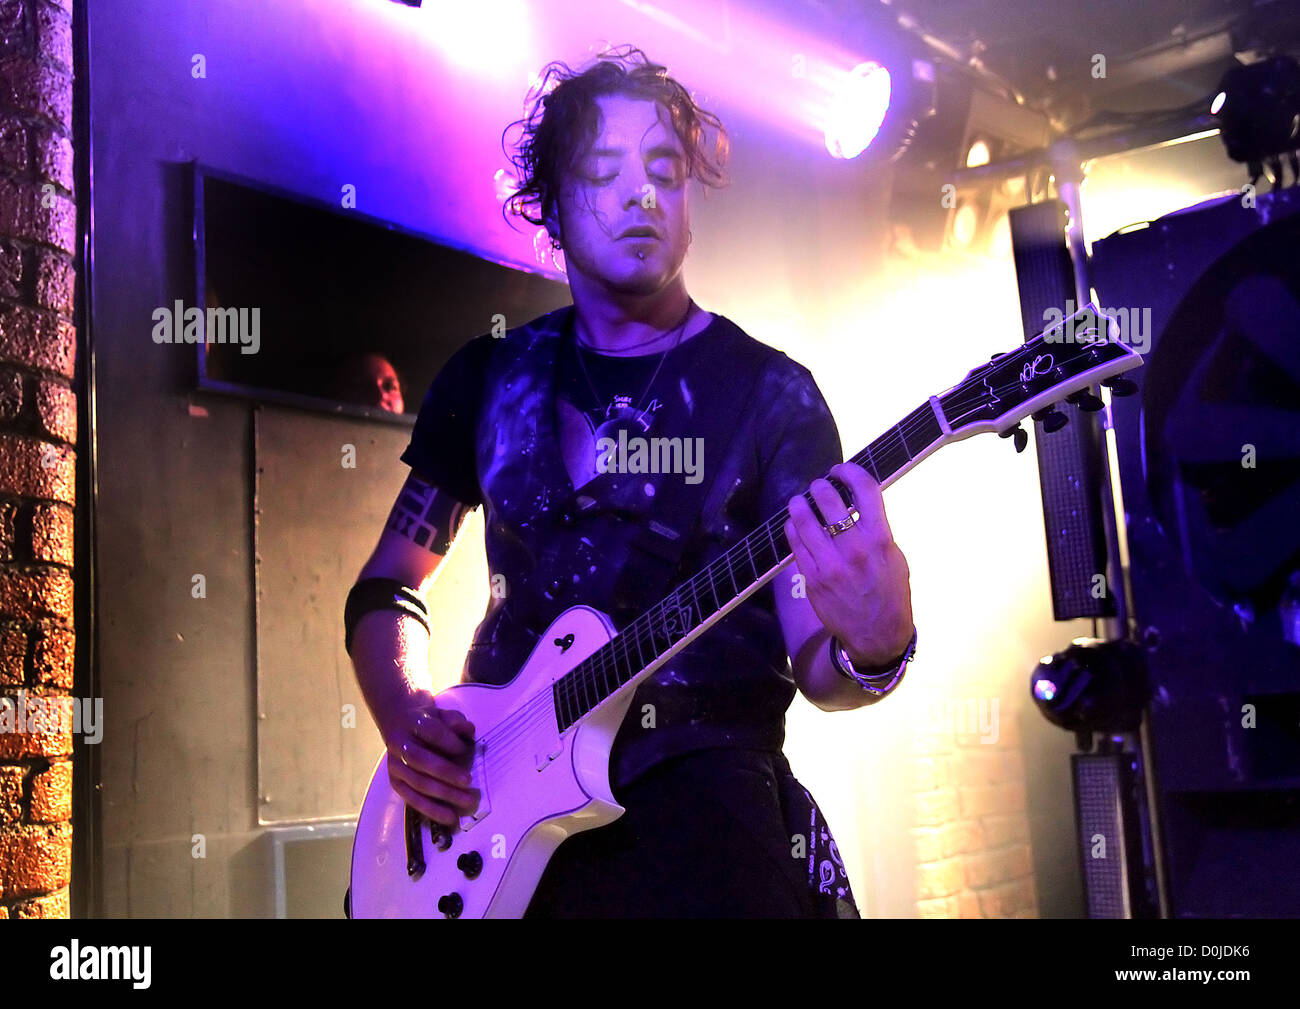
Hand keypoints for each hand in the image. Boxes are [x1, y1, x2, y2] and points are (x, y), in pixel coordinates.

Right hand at [376, 691, 479, 828]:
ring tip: (466, 802)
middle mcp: (399, 744)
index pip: (429, 731)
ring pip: (416, 782)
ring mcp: (395, 766)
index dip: (447, 741)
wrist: (401, 726)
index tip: (465, 749)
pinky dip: (431, 810)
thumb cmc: (431, 723)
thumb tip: (468, 730)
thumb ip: (456, 720)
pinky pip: (412, 799)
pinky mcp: (395, 783)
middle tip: (468, 781)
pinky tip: (450, 817)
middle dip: (445, 772)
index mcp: (412, 722)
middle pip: (419, 759)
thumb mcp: (444, 715)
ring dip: (442, 794)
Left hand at [784, 462, 912, 666]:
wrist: (877, 635)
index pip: (865, 489)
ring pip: (805, 519)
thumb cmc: (890, 593)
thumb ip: (877, 529)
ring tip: (799, 500)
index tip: (842, 470)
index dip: (850, 472)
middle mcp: (855, 548)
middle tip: (818, 485)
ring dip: (799, 503)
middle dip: (820, 486)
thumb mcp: (895, 558)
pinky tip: (794, 524)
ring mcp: (831, 564)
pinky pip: (795, 543)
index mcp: (881, 539)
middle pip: (829, 499)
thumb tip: (858, 502)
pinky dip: (793, 528)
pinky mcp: (812, 578)